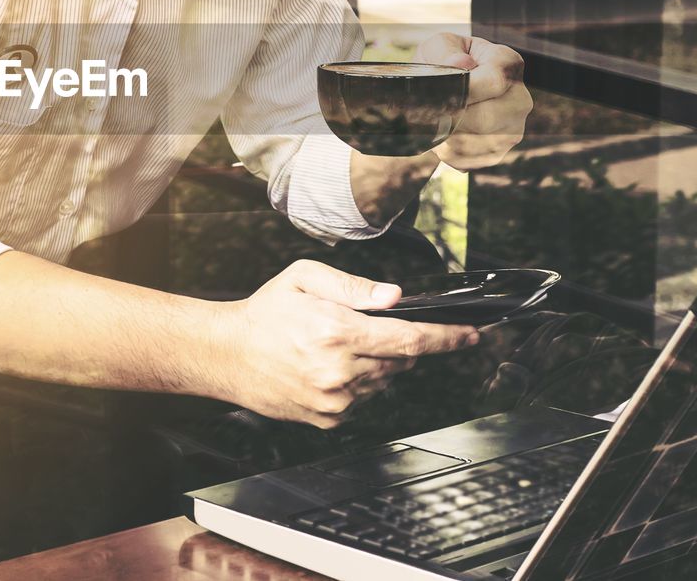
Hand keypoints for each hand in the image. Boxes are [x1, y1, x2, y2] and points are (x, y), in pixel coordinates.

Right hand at [217, 259, 478, 427]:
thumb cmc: (264, 313)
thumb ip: (354, 286)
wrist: (226, 354)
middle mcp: (339, 369)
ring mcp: (334, 399)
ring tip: (336, 346)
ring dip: (376, 362)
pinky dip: (358, 382)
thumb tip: (394, 297)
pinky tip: (327, 367)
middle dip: (399, 343)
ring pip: (384, 380)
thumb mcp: (304, 278)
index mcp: (336, 330)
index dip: (447, 337)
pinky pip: (363, 399)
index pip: (409, 338)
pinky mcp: (328, 418)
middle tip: (366, 328)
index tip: (471, 335)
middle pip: (401, 359)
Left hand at [416, 33, 532, 170]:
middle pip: (485, 119)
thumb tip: (462, 63)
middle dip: (450, 117)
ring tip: (434, 121)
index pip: (493, 83)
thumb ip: (446, 50)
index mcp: (509, 64)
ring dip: (445, 136)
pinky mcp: (498, 153)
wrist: (447, 86)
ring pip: (473, 143)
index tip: (439, 94)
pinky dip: (445, 152)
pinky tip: (441, 136)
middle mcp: (520, 99)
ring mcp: (513, 129)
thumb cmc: (443, 61)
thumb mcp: (440, 45)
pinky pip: (467, 160)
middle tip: (427, 111)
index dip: (463, 91)